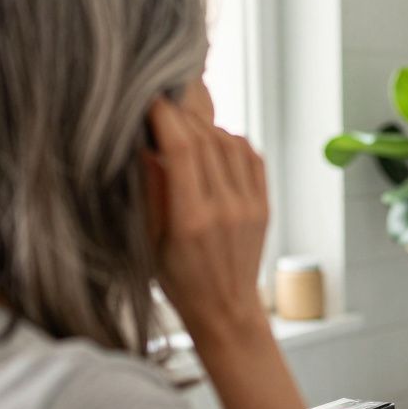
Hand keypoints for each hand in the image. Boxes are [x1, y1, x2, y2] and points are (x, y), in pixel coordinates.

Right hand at [146, 98, 268, 343]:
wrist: (224, 308)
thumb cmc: (177, 279)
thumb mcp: (148, 240)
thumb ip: (148, 191)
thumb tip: (143, 142)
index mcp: (192, 220)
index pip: (184, 149)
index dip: (166, 116)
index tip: (148, 100)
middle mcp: (226, 209)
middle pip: (207, 140)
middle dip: (182, 116)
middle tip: (161, 109)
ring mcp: (250, 206)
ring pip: (231, 143)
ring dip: (206, 126)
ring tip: (183, 126)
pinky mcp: (264, 205)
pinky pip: (252, 156)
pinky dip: (231, 140)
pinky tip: (212, 142)